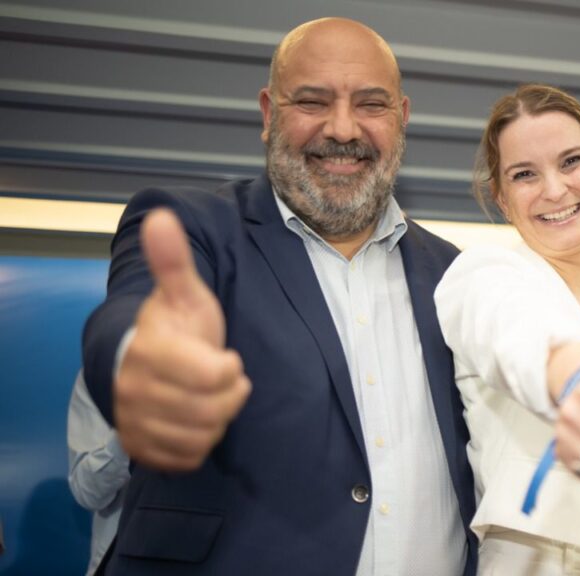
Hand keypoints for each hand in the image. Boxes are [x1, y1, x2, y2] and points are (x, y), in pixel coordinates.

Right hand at [115, 209, 250, 470]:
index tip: (224, 356)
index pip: (215, 375)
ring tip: (207, 396)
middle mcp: (134, 391)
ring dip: (216, 419)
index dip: (229, 367)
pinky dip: (200, 443)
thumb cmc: (175, 327)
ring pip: (202, 437)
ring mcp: (135, 422)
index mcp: (151, 352)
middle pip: (212, 410)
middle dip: (228, 394)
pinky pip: (187, 458)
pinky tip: (194, 419)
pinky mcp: (141, 448)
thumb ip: (175, 261)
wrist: (141, 362)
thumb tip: (163, 216)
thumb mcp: (184, 293)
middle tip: (221, 379)